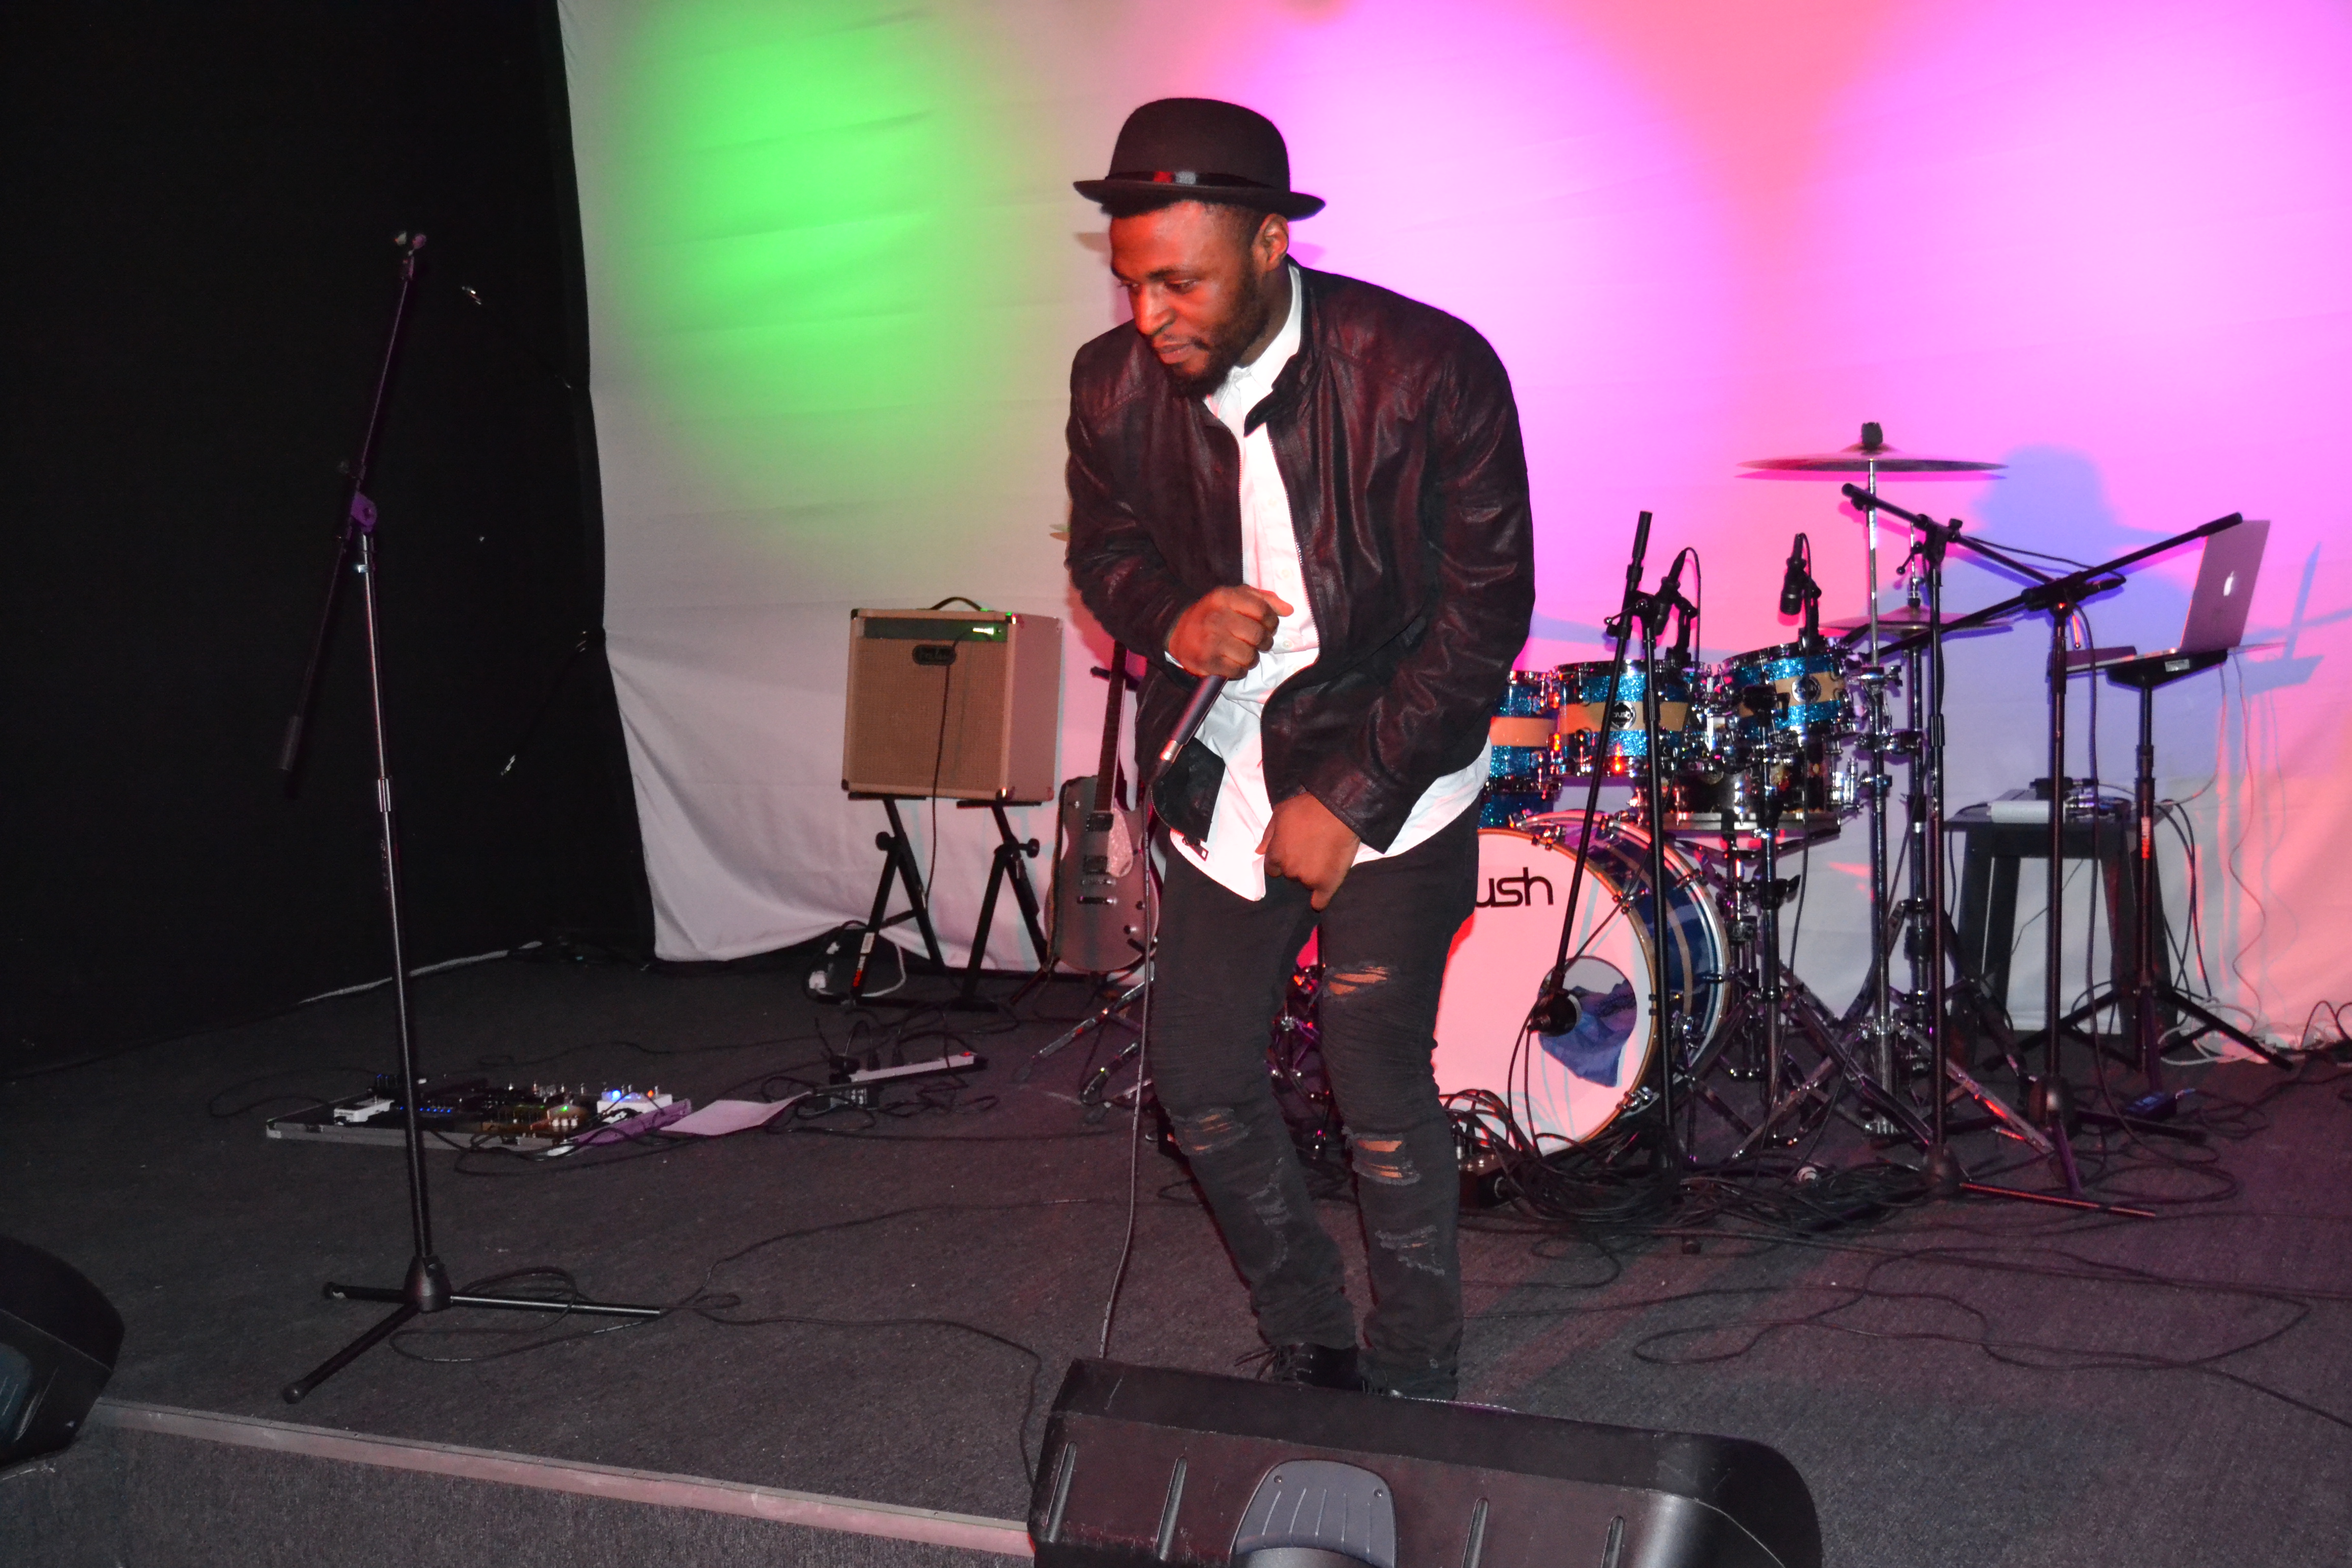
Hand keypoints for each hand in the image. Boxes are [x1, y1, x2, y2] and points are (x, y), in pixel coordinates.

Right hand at [1166, 585, 1293, 679]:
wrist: (1177, 631)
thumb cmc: (1214, 613)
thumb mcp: (1234, 597)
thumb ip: (1263, 599)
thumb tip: (1288, 610)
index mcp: (1225, 598)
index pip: (1262, 610)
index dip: (1272, 621)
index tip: (1268, 626)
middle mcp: (1217, 618)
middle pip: (1258, 635)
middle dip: (1264, 641)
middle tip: (1258, 642)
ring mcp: (1211, 641)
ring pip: (1250, 656)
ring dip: (1251, 658)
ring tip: (1243, 652)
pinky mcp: (1207, 662)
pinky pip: (1238, 671)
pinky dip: (1240, 670)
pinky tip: (1233, 663)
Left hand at [1258, 793, 1359, 910]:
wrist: (1338, 811)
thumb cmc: (1308, 807)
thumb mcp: (1280, 813)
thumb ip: (1268, 834)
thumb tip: (1258, 852)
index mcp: (1276, 854)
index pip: (1273, 868)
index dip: (1281, 861)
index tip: (1292, 854)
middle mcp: (1289, 870)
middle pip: (1290, 875)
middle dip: (1297, 865)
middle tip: (1311, 852)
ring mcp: (1307, 879)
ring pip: (1305, 883)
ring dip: (1310, 875)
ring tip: (1323, 860)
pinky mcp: (1326, 884)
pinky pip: (1319, 902)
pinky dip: (1318, 902)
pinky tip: (1318, 901)